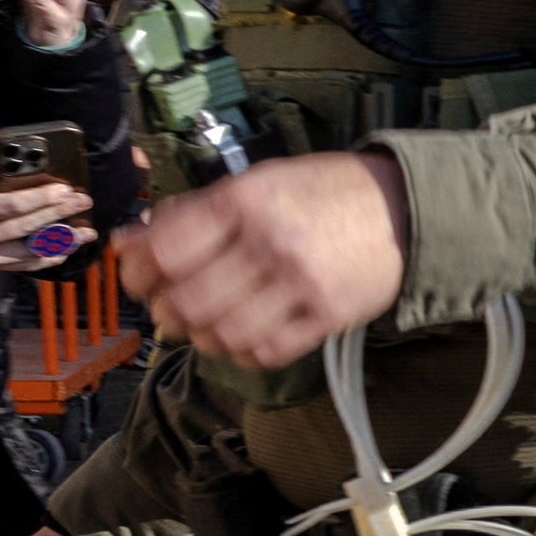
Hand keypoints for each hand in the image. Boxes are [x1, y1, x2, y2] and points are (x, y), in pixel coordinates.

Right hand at [0, 161, 86, 269]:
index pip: (10, 206)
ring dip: (62, 242)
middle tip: (84, 202)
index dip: (40, 199)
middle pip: (26, 227)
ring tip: (86, 232)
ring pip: (30, 252)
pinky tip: (65, 250)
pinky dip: (46, 259)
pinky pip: (24, 266)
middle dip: (59, 214)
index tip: (64, 190)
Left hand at [115, 149, 409, 367]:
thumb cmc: (324, 192)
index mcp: (245, 201)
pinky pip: (269, 352)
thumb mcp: (257, 183)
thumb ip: (194, 214)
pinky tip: (244, 336)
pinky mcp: (330, 316)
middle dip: (167, 311)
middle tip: (169, 308)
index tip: (137, 277)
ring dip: (203, 337)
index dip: (137, 272)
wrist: (405, 208)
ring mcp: (303, 284)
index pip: (165, 251)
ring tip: (206, 326)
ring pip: (224, 334)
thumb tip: (130, 243)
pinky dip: (244, 352)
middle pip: (188, 301)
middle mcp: (271, 243)